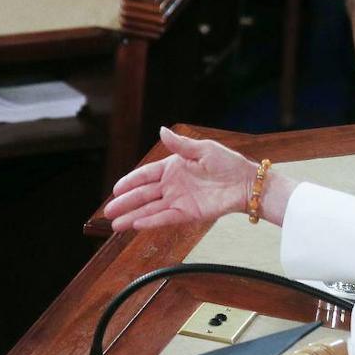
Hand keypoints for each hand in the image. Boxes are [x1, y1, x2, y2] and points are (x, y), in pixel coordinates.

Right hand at [104, 127, 255, 230]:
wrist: (246, 183)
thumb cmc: (228, 163)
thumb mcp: (203, 149)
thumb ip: (180, 145)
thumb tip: (161, 130)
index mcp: (173, 167)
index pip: (145, 175)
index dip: (130, 182)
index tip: (116, 189)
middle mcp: (172, 185)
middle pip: (143, 195)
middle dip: (125, 203)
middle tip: (108, 211)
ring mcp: (178, 200)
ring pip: (150, 209)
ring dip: (132, 216)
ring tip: (115, 224)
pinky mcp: (187, 213)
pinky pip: (165, 218)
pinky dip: (151, 221)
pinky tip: (136, 224)